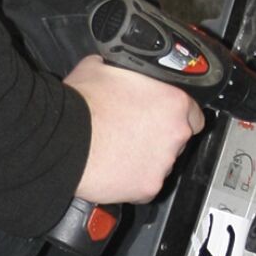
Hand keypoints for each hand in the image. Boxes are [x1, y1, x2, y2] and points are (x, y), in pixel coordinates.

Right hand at [65, 55, 203, 205]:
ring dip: (146, 157)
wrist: (62, 140)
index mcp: (172, 101)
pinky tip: (114, 167)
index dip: (174, 113)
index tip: (160, 115)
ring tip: (118, 150)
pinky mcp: (147, 188)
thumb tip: (117, 68)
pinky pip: (145, 185)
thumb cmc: (81, 105)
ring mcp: (163, 164)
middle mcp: (176, 134)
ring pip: (162, 162)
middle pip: (177, 138)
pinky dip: (133, 179)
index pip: (193, 111)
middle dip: (158, 136)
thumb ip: (123, 71)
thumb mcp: (101, 67)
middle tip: (132, 131)